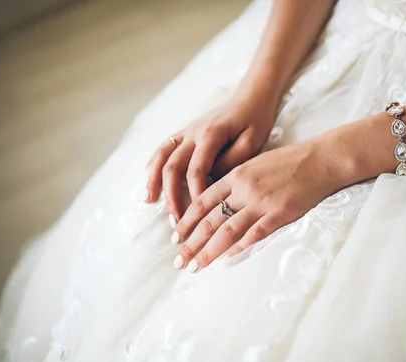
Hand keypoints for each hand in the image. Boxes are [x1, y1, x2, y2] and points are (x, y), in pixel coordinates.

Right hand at [145, 92, 277, 223]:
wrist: (251, 97)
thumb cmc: (255, 120)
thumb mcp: (252, 142)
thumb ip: (231, 162)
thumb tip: (212, 182)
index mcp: (210, 135)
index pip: (196, 171)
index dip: (195, 195)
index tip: (198, 215)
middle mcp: (193, 132)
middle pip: (173, 167)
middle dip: (171, 196)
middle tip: (175, 220)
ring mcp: (186, 131)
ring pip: (162, 156)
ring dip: (154, 179)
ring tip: (150, 200)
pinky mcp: (185, 132)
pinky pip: (164, 148)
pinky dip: (153, 164)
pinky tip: (149, 179)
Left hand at [171, 138, 345, 271]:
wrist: (320, 160)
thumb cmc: (289, 162)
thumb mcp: (255, 164)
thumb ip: (235, 182)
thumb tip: (217, 204)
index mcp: (236, 176)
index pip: (203, 201)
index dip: (186, 220)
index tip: (175, 236)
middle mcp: (244, 189)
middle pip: (210, 220)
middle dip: (191, 242)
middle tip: (178, 260)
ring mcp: (261, 202)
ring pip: (227, 231)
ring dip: (209, 251)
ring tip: (195, 266)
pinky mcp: (279, 214)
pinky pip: (254, 234)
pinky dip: (239, 248)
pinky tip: (226, 260)